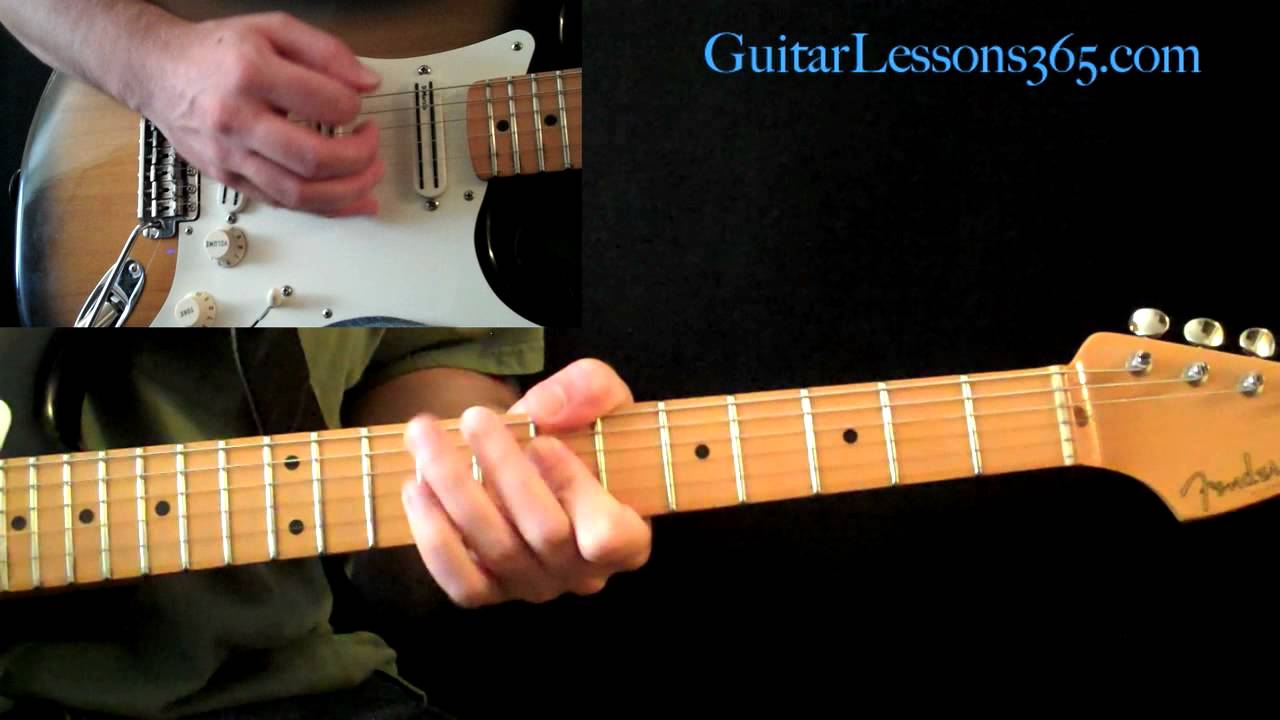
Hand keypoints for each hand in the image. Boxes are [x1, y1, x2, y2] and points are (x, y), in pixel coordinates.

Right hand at [150, 12, 383, 216]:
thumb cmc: (216, 51)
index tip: (358, 103)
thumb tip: (366, 83)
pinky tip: (350, 201)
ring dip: (348, 192)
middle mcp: (237, 120)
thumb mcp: (272, 29)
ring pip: (299, 194)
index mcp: (251, 74)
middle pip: (312, 159)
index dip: (354, 107)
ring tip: (370, 177)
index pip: (324, 103)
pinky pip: (283, 204)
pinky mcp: (229, 179)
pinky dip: (324, 208)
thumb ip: (325, 51)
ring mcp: (231, 156)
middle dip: (359, 159)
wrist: (158, 72)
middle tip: (372, 145)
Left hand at [401, 359, 651, 607]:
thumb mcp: (601, 396)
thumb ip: (590, 390)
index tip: (544, 442)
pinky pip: (462, 582)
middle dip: (503, 468)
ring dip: (455, 488)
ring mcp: (535, 587)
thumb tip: (544, 411)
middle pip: (544, 532)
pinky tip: (416, 490)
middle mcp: (583, 573)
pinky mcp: (492, 591)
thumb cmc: (583, 435)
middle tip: (474, 417)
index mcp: (628, 537)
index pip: (609, 535)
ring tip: (426, 439)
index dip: (575, 489)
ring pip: (497, 550)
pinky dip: (434, 537)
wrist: (539, 462)